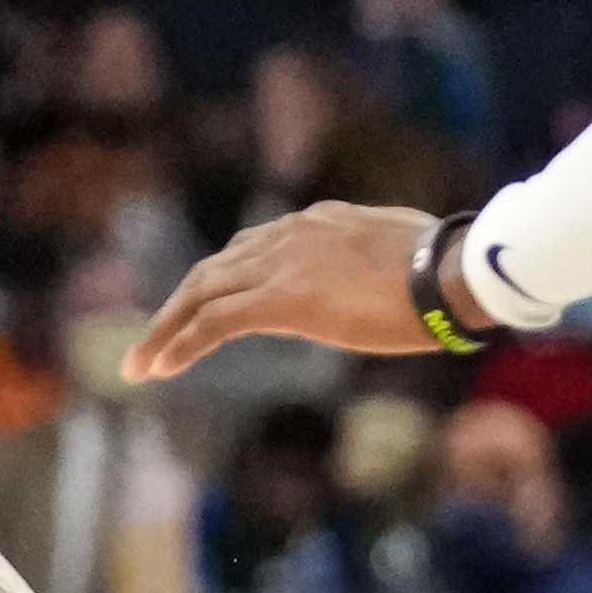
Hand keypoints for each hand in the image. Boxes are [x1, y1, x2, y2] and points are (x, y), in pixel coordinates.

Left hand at [126, 202, 453, 382]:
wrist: (454, 273)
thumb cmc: (447, 270)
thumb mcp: (395, 255)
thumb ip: (363, 263)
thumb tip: (364, 285)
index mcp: (315, 223)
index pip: (249, 250)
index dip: (218, 282)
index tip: (199, 308)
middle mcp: (289, 235)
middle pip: (213, 270)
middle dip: (177, 308)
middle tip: (150, 344)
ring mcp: (282, 264)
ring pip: (201, 293)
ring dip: (165, 330)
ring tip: (137, 365)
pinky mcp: (283, 298)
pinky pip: (216, 322)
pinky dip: (182, 344)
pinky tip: (160, 369)